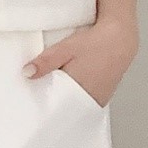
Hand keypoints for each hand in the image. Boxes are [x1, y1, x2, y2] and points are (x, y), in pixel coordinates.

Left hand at [22, 16, 139, 107]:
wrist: (121, 39)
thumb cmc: (95, 44)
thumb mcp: (65, 49)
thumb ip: (46, 61)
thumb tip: (26, 73)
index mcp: (77, 92)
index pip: (54, 108)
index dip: (42, 105)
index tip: (30, 101)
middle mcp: (89, 100)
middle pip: (64, 108)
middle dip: (51, 102)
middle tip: (38, 94)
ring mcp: (97, 99)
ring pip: (74, 105)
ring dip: (64, 99)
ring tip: (52, 89)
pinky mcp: (102, 95)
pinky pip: (84, 100)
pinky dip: (75, 96)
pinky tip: (69, 85)